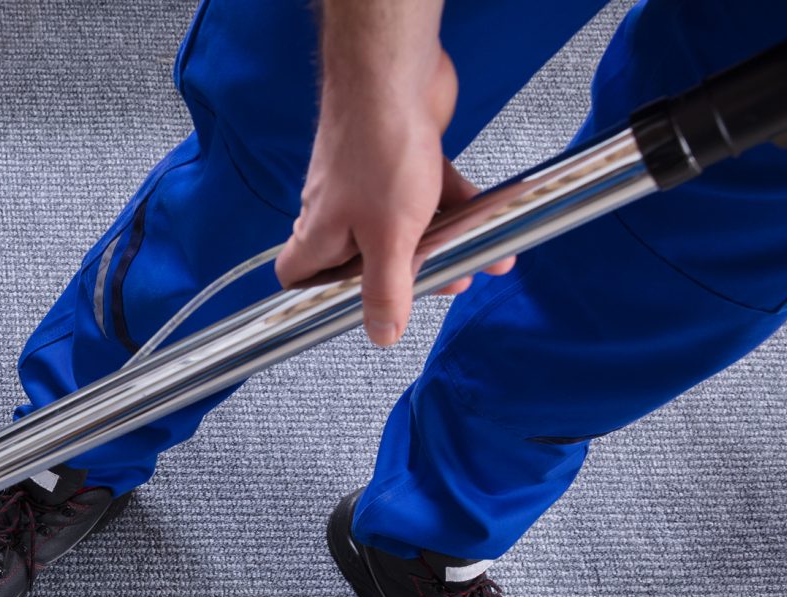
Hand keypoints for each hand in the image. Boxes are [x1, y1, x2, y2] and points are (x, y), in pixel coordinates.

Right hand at [273, 45, 514, 345]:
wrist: (395, 73)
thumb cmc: (379, 148)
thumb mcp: (389, 237)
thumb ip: (386, 289)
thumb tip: (382, 333)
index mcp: (321, 235)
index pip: (296, 276)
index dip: (316, 296)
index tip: (350, 307)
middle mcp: (337, 210)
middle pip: (362, 258)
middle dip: (407, 273)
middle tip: (442, 281)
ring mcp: (369, 182)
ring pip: (403, 225)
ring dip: (444, 242)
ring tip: (480, 254)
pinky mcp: (401, 157)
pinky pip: (429, 192)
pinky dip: (457, 204)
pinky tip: (489, 210)